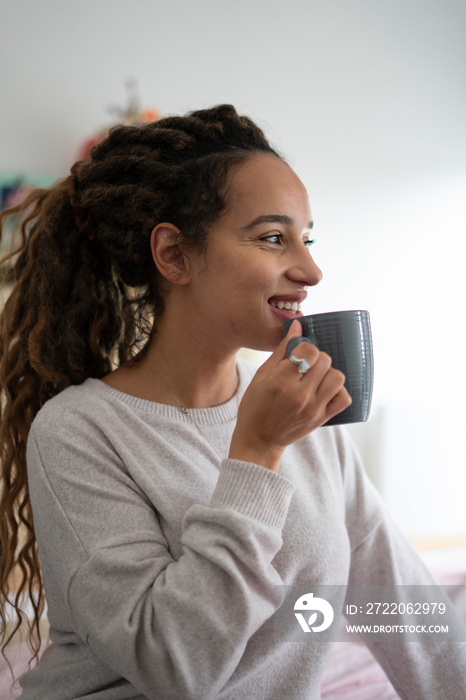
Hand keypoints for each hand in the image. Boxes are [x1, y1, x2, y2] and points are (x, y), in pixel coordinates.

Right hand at [229, 320, 350, 470]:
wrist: (259, 439)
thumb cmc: (256, 404)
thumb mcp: (262, 374)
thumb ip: (282, 350)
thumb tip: (298, 326)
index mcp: (281, 381)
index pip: (309, 351)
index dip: (306, 347)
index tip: (299, 352)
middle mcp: (299, 395)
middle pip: (325, 361)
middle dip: (317, 358)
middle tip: (306, 365)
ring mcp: (313, 409)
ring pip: (337, 377)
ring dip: (328, 372)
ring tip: (316, 377)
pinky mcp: (321, 419)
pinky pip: (344, 398)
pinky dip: (337, 390)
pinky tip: (324, 390)